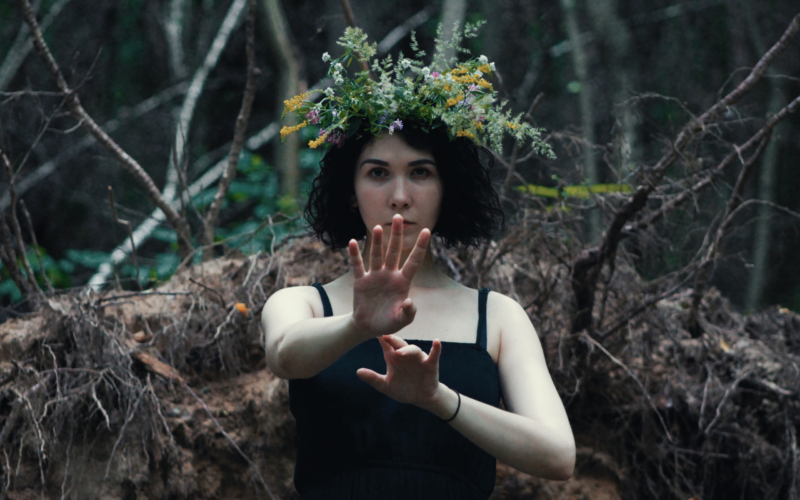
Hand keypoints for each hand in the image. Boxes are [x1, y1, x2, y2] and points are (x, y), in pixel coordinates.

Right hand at [348, 215, 430, 337]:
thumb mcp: (402, 321)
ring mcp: (375, 276)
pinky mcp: (361, 281)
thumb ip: (408, 313)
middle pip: (394, 251)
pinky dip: (355, 255)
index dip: (420, 247)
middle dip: (397, 235)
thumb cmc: (388, 323)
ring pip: (377, 255)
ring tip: (378, 227)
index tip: (427, 230)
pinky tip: (353, 242)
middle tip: (399, 217)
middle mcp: (389, 275)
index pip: (413, 261)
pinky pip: (358, 265)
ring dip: (377, 242)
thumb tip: (409, 302)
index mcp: (403, 282)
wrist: (368, 327)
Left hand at [356, 335, 441, 407]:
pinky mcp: (430, 364)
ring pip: (414, 350)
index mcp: (393, 358)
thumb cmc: (402, 389)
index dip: (382, 339)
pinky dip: (436, 348)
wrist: (420, 398)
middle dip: (393, 340)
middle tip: (386, 336)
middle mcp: (405, 355)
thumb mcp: (386, 386)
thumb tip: (357, 371)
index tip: (374, 333)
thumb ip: (373, 378)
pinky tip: (436, 342)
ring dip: (408, 350)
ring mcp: (418, 359)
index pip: (387, 346)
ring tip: (400, 352)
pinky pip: (434, 355)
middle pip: (399, 345)